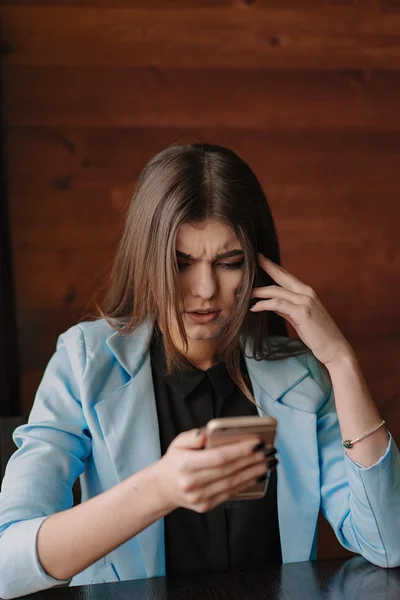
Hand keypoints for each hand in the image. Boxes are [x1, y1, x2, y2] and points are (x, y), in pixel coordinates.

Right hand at [154, 428, 276, 513]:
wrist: (161, 488)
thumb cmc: (174, 461)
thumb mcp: (178, 442)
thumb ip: (194, 436)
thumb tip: (210, 432)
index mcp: (186, 465)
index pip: (219, 457)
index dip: (240, 450)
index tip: (258, 442)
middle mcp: (192, 483)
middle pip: (229, 471)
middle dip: (252, 460)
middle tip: (269, 451)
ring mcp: (199, 497)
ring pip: (232, 484)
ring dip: (254, 473)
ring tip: (268, 463)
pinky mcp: (205, 506)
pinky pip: (230, 494)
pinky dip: (246, 484)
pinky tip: (258, 475)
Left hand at [249, 253, 352, 365]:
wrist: (334, 348)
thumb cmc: (317, 334)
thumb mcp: (299, 318)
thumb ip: (286, 309)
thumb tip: (271, 304)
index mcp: (306, 292)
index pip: (286, 276)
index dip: (273, 266)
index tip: (260, 258)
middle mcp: (306, 293)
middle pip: (282, 276)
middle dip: (266, 267)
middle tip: (252, 260)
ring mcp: (305, 301)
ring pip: (277, 291)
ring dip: (259, 291)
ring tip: (245, 293)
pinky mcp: (302, 312)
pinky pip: (279, 304)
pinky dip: (265, 304)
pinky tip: (255, 307)